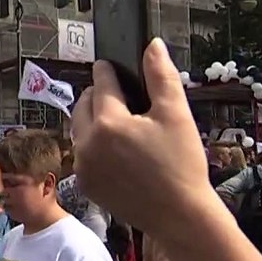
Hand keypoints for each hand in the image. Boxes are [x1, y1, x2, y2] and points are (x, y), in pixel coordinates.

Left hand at [71, 39, 213, 236]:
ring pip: (79, 130)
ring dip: (92, 120)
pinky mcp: (84, 183)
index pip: (101, 84)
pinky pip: (82, 155)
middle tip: (115, 93)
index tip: (107, 64)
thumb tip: (151, 45)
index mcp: (108, 122)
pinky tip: (114, 148)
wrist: (179, 215)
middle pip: (83, 106)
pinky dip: (93, 146)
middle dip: (97, 96)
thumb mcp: (176, 115)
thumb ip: (161, 76)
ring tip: (115, 119)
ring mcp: (82, 165)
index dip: (107, 71)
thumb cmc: (182, 164)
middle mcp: (87, 143)